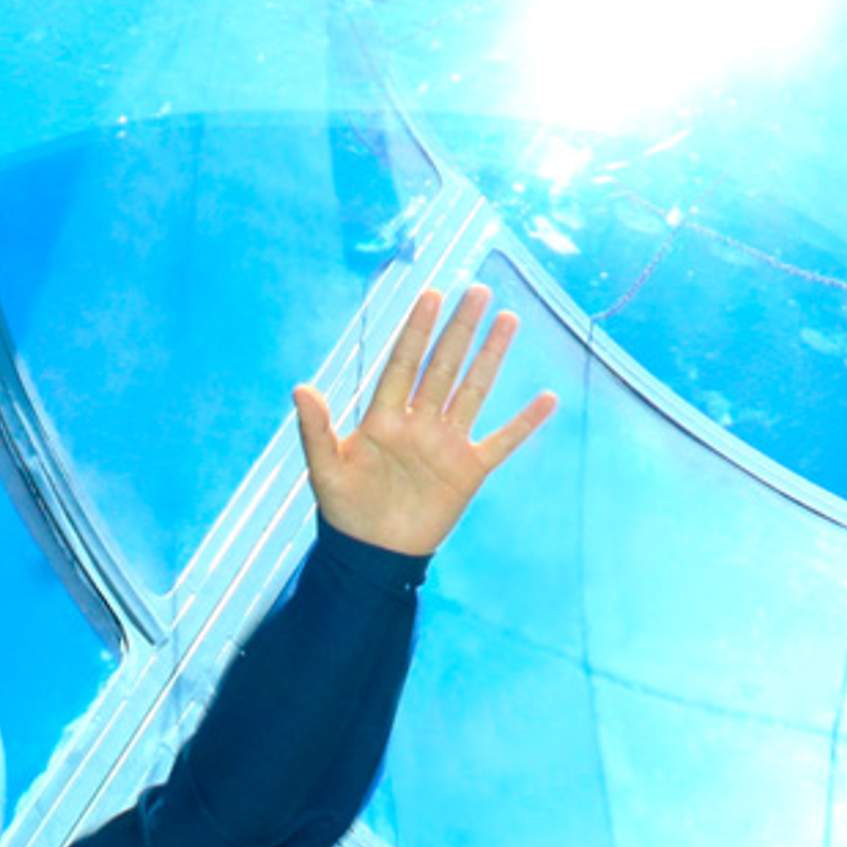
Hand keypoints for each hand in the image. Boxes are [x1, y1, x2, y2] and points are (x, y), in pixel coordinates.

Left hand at [293, 283, 556, 557]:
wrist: (372, 555)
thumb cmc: (345, 511)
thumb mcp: (324, 470)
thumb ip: (315, 429)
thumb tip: (300, 388)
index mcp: (384, 418)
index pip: (404, 364)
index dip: (416, 331)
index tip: (431, 295)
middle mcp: (419, 423)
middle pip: (443, 367)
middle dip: (459, 330)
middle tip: (477, 291)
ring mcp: (446, 444)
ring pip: (473, 391)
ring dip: (490, 357)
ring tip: (507, 319)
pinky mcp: (468, 470)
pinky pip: (502, 441)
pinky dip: (524, 424)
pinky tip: (547, 399)